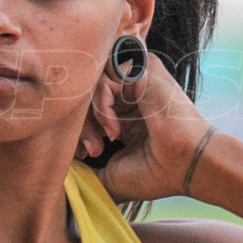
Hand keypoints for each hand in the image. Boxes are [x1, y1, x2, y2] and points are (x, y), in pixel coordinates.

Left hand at [78, 55, 212, 202]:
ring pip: (92, 85)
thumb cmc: (154, 174)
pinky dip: (102, 107)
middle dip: (82, 127)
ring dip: (91, 119)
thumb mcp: (109, 173)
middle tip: (91, 151)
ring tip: (103, 143)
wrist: (186, 163)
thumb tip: (57, 168)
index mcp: (127, 114)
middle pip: (88, 95)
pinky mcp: (144, 68)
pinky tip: (114, 130)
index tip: (87, 155)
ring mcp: (137, 81)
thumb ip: (83, 166)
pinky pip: (104, 77)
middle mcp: (131, 94)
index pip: (89, 109)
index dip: (81, 131)